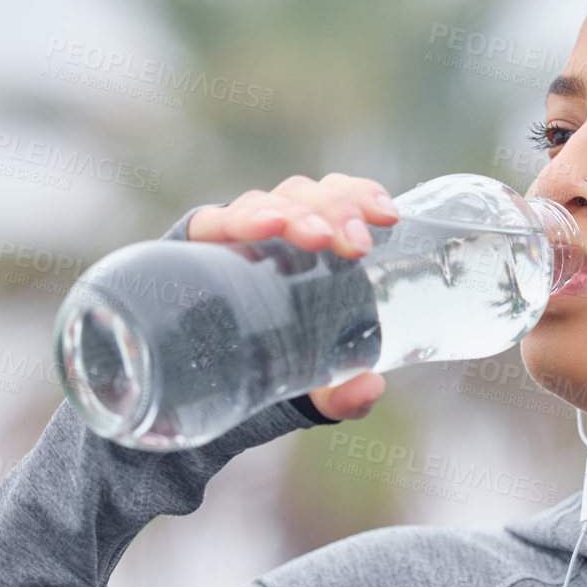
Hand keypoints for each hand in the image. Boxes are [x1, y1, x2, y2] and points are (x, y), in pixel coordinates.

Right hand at [184, 172, 400, 421]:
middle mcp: (275, 227)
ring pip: (269, 200)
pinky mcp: (198, 249)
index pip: (337, 195)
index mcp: (310, 240)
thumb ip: (343, 392)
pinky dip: (240, 218)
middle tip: (357, 245)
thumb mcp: (315, 379)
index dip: (362, 193)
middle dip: (336, 208)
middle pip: (307, 194)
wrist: (200, 375)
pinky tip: (263, 226)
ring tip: (317, 237)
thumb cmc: (272, 356)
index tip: (388, 217)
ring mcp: (236, 235)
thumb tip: (369, 388)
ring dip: (296, 212)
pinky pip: (212, 221)